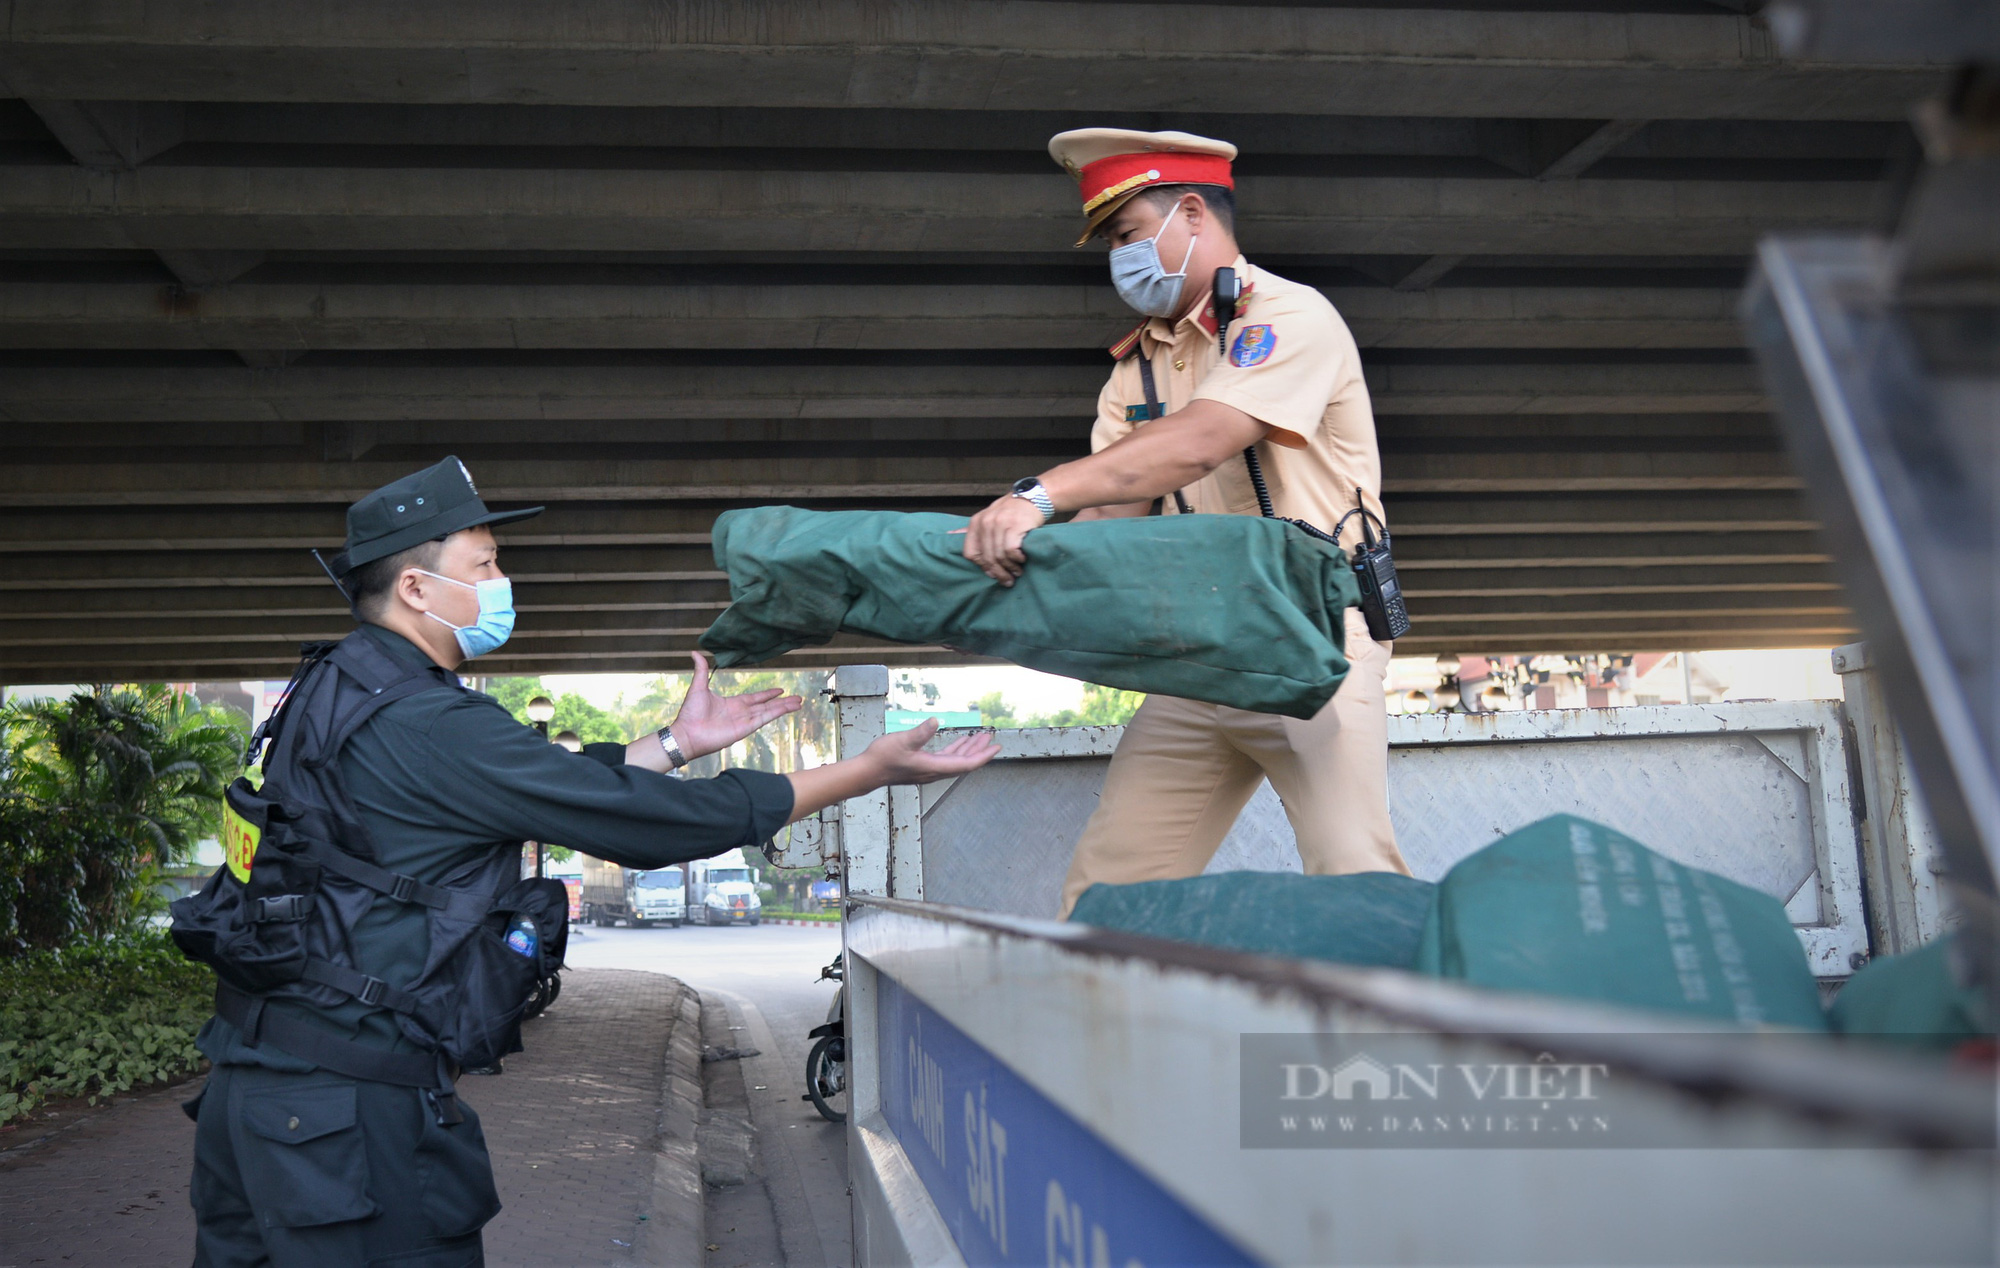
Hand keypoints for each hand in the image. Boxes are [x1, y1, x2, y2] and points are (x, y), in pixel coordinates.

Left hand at [668, 651, 801, 759]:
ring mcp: (744, 721)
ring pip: (769, 711)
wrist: (687, 733)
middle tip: (797, 698)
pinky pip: (764, 718)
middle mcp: (741, 712)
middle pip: (767, 705)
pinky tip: (787, 708)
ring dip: (784, 707)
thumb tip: (695, 653)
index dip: (767, 694)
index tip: (780, 690)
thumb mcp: (698, 687)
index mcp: (732, 704)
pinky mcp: (745, 729)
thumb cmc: (690, 714)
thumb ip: (701, 670)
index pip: (755, 698)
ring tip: (798, 703)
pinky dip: (776, 713)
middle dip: (782, 702)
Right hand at [862, 719, 1000, 783]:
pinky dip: (955, 750)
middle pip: (964, 763)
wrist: (867, 772)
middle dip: (979, 750)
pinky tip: (959, 742)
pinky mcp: (922, 766)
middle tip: (991, 737)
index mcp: (933, 767)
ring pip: (955, 760)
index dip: (982, 756)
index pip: (965, 764)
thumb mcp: (902, 741)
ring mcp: (928, 770)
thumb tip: (935, 721)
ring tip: (980, 737)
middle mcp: (934, 772)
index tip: (996, 747)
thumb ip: (920, 732)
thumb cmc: (883, 758)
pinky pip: (945, 759)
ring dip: (968, 749)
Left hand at [959, 494, 1045, 586]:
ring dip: (1010, 568)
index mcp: (976, 523)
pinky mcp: (1014, 525)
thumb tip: (950, 535)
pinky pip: (1011, 550)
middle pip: (987, 557)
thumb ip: (973, 529)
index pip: (970, 553)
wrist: (1032, 497)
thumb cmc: (1010, 512)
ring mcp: (1000, 523)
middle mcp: (985, 522)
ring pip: (999, 555)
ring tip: (1017, 573)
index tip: (992, 574)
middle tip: (1008, 581)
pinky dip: (1017, 559)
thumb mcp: (988, 516)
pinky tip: (1022, 560)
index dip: (982, 566)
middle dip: (998, 573)